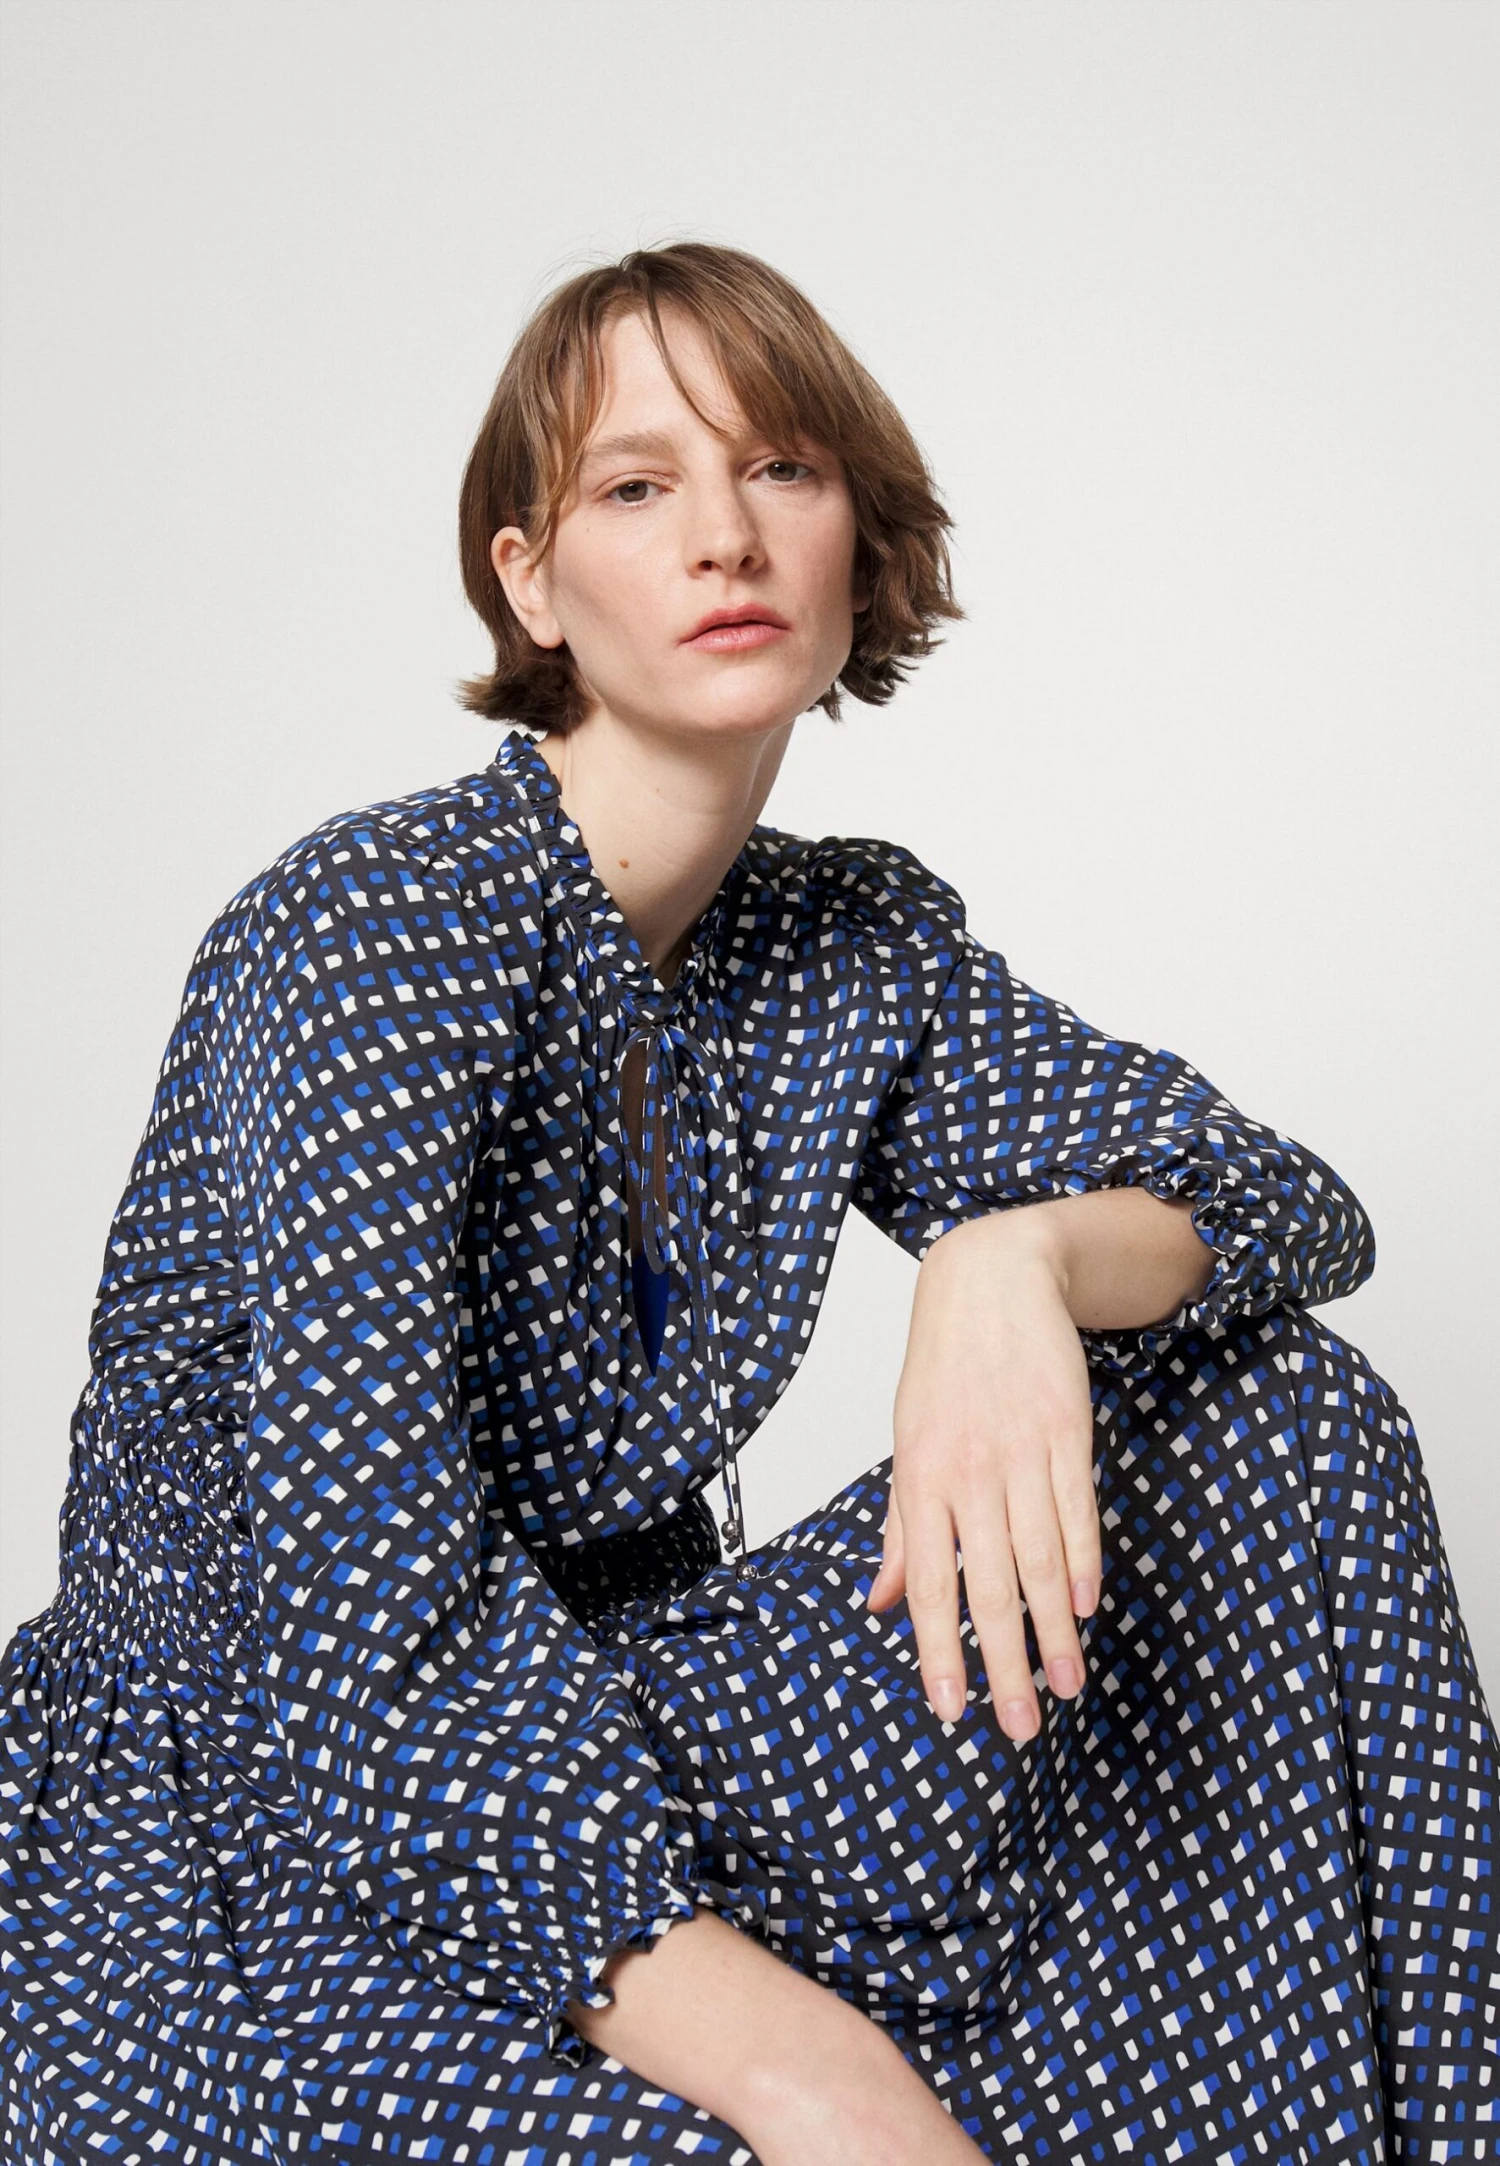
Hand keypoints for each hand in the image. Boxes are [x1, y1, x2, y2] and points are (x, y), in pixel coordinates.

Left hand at [865, 1206, 1099, 1743]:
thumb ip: (897, 1528)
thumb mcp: (905, 1442)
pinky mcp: (1067, 1435)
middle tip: (1019, 1729)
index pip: (926, 1581)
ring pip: (1040, 1559)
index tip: (949, 1710)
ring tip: (1064, 1687)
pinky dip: (1082, 1564)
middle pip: (990, 1584)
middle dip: (1003, 1663)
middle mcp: (969, 1470)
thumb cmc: (942, 1369)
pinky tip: (1084, 1610)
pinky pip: (1076, 1512)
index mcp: (919, 1477)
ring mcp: (1021, 1452)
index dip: (938, 1650)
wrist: (992, 1280)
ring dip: (1054, 1631)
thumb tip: (877, 1604)